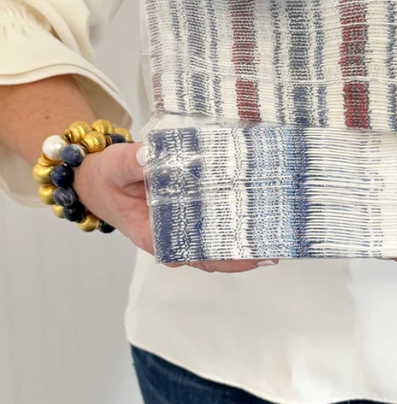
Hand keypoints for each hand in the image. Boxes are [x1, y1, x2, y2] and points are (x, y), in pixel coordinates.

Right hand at [72, 142, 273, 272]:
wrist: (98, 179)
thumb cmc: (108, 178)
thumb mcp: (116, 167)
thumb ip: (132, 162)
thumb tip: (151, 156)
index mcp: (157, 236)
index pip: (200, 256)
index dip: (230, 259)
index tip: (257, 255)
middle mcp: (174, 237)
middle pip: (217, 251)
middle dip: (247, 246)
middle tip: (278, 235)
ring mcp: (183, 226)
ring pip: (219, 237)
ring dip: (245, 232)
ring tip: (277, 222)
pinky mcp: (189, 212)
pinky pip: (214, 218)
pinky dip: (234, 214)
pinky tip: (257, 205)